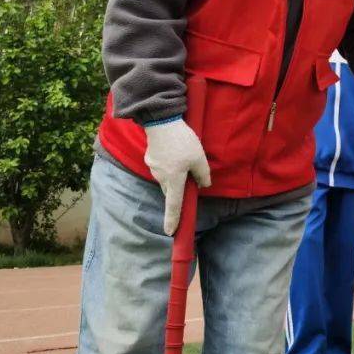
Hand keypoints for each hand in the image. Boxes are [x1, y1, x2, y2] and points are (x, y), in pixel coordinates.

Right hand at [143, 118, 211, 234]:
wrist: (161, 121)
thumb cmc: (182, 141)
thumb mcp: (199, 158)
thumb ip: (202, 174)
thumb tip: (203, 185)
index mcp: (174, 180)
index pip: (174, 205)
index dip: (173, 219)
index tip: (170, 232)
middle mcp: (161, 177)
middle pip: (171, 190)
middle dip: (179, 189)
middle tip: (190, 177)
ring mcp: (153, 168)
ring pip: (166, 178)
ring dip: (175, 174)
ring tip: (183, 156)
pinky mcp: (150, 158)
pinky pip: (162, 167)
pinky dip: (168, 164)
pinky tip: (174, 150)